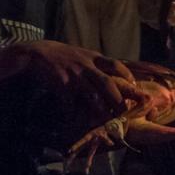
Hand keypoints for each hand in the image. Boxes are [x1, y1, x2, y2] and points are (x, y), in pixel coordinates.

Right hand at [12, 40, 146, 120]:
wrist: (38, 53)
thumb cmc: (63, 56)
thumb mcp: (83, 54)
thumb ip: (97, 63)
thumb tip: (114, 74)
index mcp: (94, 58)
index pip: (116, 65)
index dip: (127, 76)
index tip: (135, 86)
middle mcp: (86, 66)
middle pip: (108, 84)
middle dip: (118, 99)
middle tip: (125, 112)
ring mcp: (74, 75)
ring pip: (92, 95)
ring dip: (101, 110)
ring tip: (106, 122)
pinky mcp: (61, 84)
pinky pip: (71, 102)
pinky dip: (75, 113)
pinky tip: (76, 121)